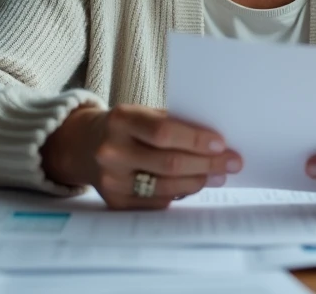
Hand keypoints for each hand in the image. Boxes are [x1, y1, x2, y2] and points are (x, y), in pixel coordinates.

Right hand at [42, 104, 242, 209]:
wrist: (82, 145)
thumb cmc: (124, 126)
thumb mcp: (141, 114)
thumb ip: (173, 124)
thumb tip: (216, 143)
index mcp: (121, 120)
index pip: (164, 131)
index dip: (196, 139)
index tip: (222, 143)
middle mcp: (112, 151)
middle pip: (170, 163)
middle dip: (208, 163)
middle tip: (233, 162)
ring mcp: (112, 180)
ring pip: (167, 186)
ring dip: (200, 181)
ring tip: (219, 174)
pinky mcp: (115, 202)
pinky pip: (158, 201)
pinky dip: (181, 192)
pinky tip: (195, 184)